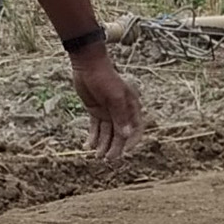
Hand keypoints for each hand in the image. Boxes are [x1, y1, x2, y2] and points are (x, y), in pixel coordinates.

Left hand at [68, 45, 143, 162]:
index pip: (136, 128)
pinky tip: (87, 146)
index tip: (124, 152)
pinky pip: (96, 127)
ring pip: (107, 133)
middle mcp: (121, 110)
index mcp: (131, 106)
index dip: (131, 141)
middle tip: (107, 159)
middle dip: (114, 147)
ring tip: (96, 156)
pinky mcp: (96, 110)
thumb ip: (120, 116)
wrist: (88, 64)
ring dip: (103, 144)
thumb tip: (126, 135)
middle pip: (120, 133)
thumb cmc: (105, 78)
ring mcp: (108, 111)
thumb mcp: (114, 96)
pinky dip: (93, 137)